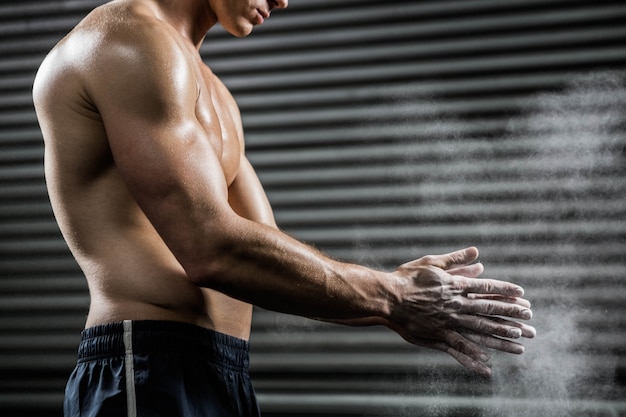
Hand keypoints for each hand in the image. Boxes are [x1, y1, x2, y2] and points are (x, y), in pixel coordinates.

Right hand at [386, 247, 534, 376]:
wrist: (388, 297)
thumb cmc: (407, 277)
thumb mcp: (432, 262)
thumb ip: (455, 259)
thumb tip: (476, 252)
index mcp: (456, 285)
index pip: (487, 288)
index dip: (506, 292)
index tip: (522, 295)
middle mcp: (456, 304)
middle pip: (489, 310)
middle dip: (512, 315)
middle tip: (530, 321)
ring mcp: (448, 320)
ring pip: (480, 330)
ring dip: (501, 336)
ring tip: (519, 341)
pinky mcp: (437, 334)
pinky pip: (459, 346)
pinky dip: (473, 355)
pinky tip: (486, 362)